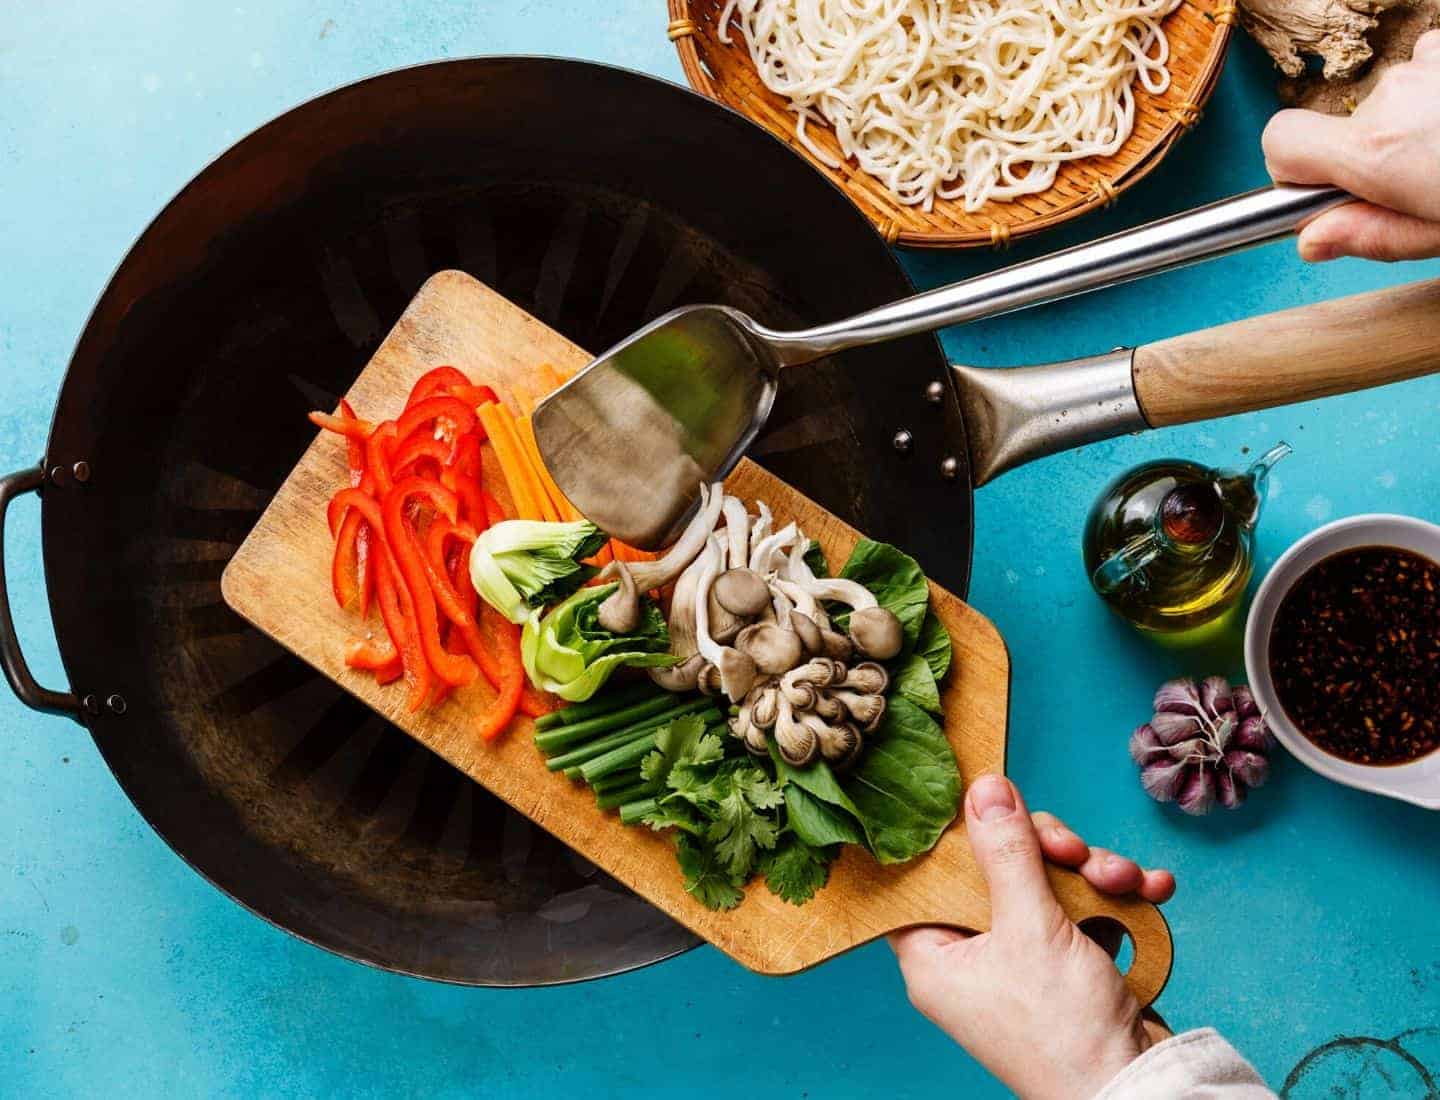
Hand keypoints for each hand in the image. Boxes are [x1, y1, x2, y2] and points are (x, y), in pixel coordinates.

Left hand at [890, 775, 1174, 1099]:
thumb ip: (1007, 852)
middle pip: (996, 868)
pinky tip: (1149, 890)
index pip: (929, 875)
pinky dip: (1116, 900)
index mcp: (935, 955)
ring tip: (1123, 881)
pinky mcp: (1067, 966)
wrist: (1139, 1090)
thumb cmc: (1064, 1032)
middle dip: (1049, 851)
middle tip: (1073, 852)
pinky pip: (1083, 912)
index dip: (958, 835)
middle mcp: (973, 956)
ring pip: (1047, 883)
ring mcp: (1023, 961)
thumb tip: (984, 790)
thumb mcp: (1030, 927)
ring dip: (1092, 872)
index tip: (989, 803)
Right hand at [1262, 30, 1439, 261]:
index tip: (1323, 188)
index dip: (1292, 168)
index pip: (1280, 141)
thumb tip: (1309, 240)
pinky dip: (1436, 89)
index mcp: (1375, 151)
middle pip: (1345, 127)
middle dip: (1373, 152)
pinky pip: (1426, 65)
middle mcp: (1392, 96)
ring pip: (1391, 98)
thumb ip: (1371, 235)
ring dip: (1412, 121)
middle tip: (1423, 183)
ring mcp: (1426, 61)